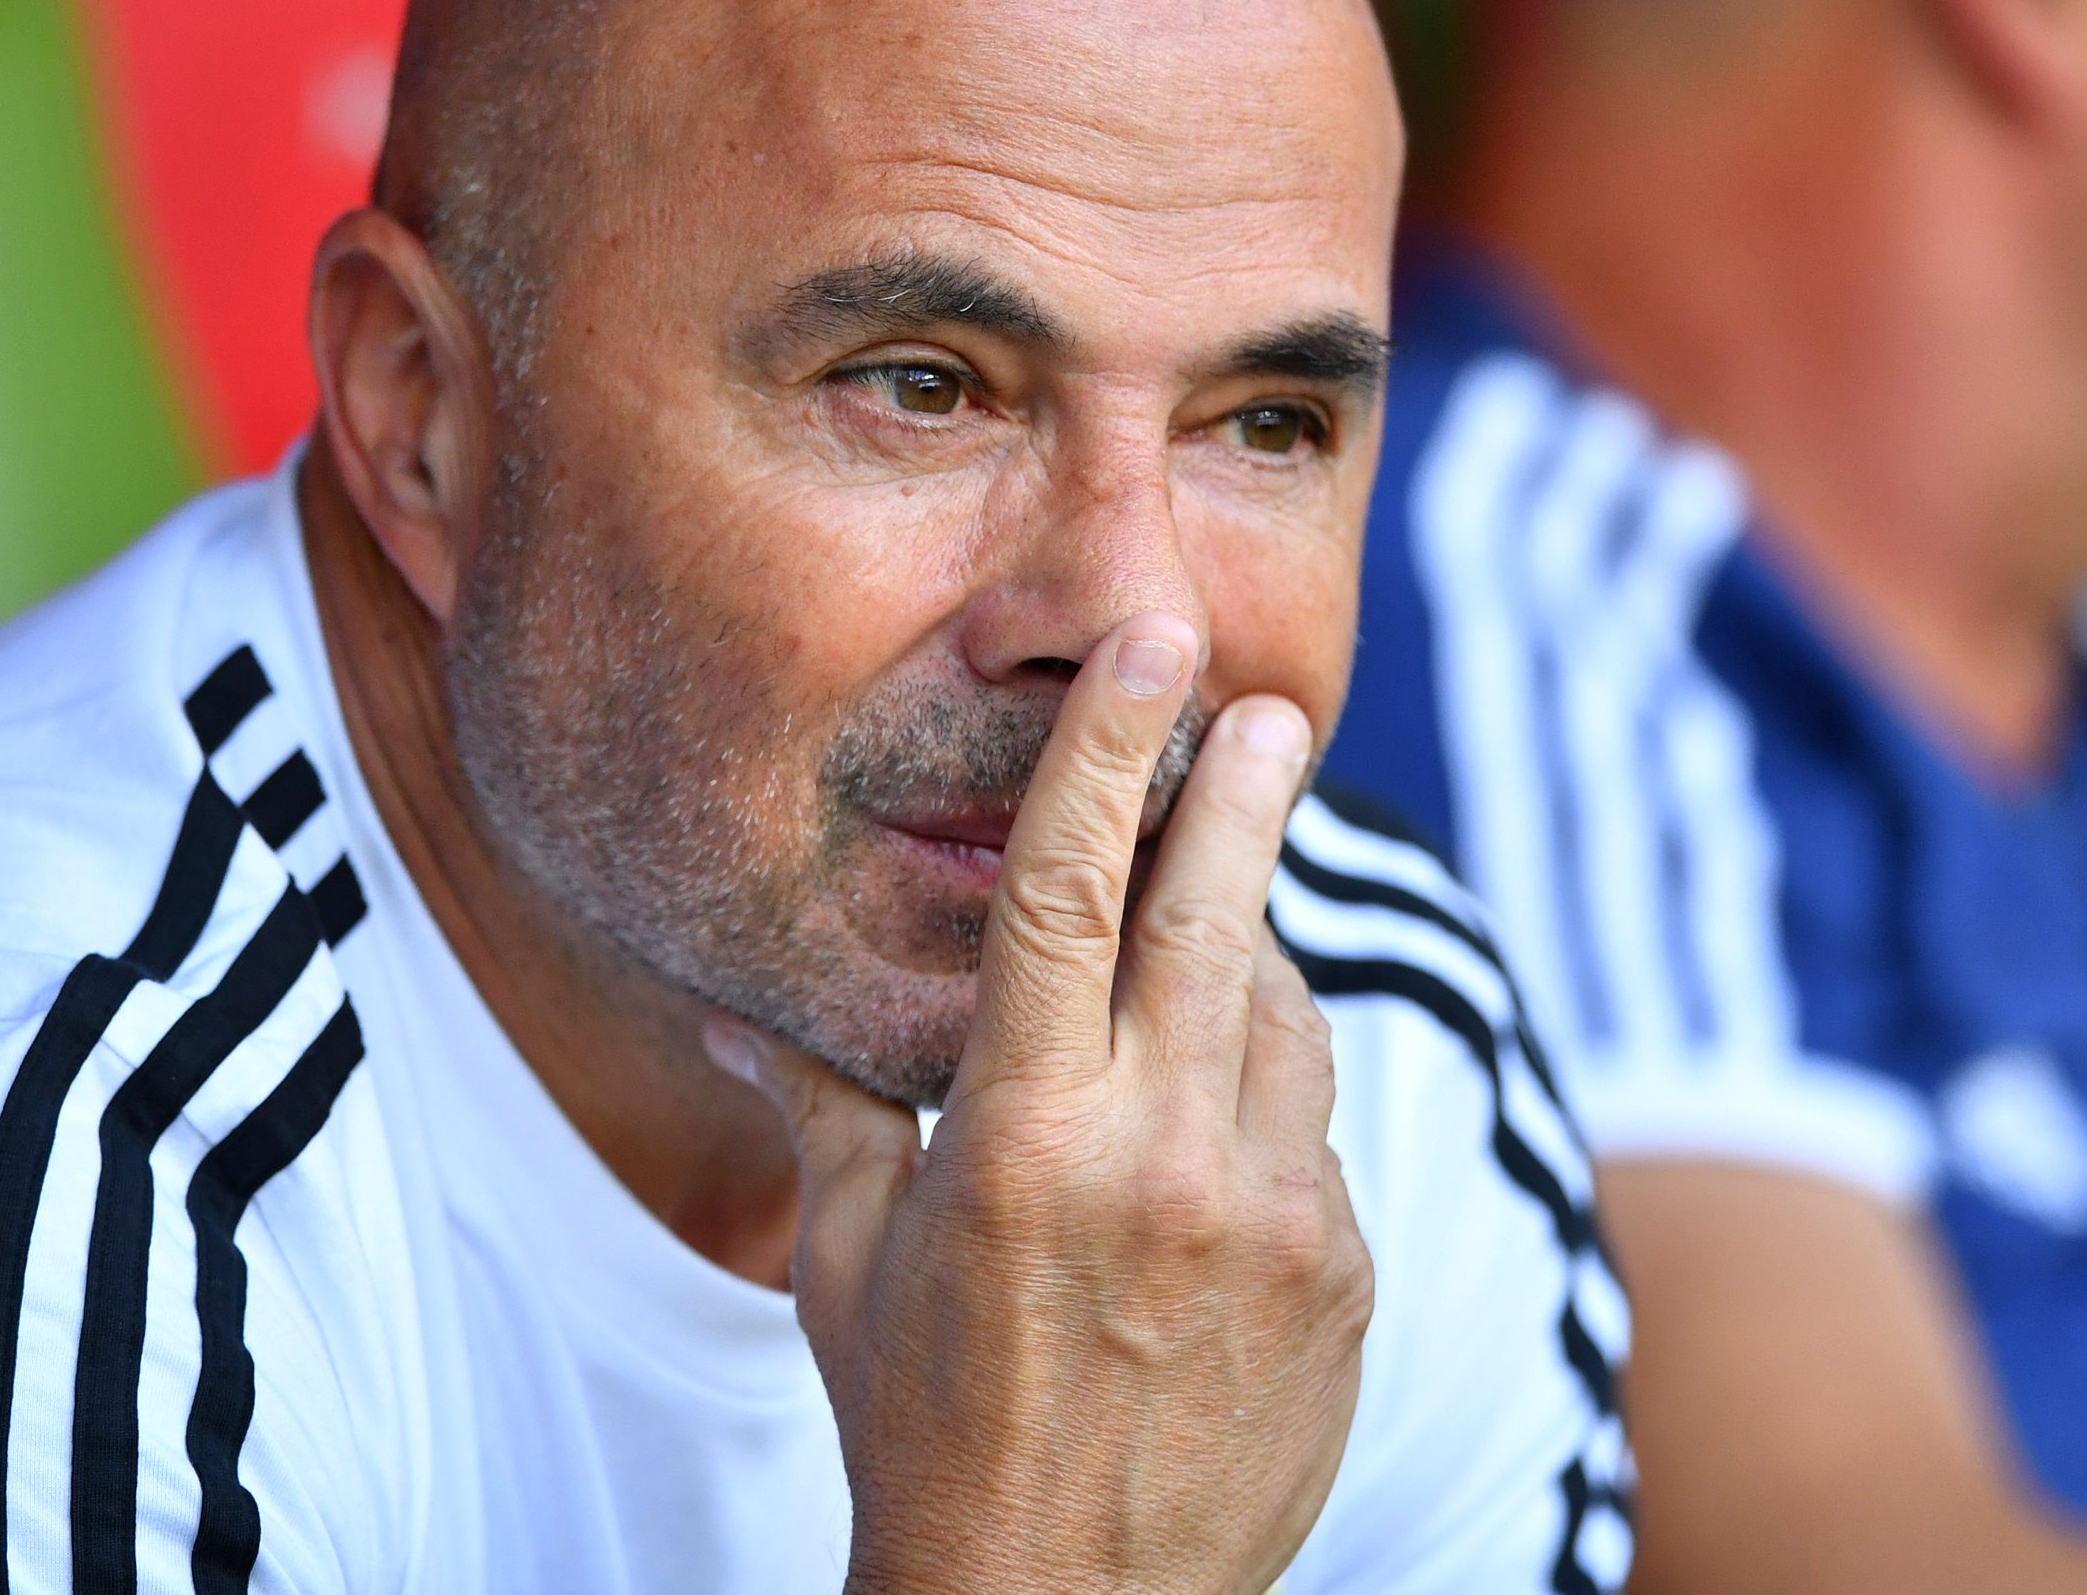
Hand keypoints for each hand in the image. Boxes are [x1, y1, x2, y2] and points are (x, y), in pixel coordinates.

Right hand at [711, 615, 1371, 1594]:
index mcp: (1023, 1138)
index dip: (1110, 749)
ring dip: (1246, 958)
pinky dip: (1267, 1103)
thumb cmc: (924, 1438)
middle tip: (1264, 705)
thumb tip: (742, 1010)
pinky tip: (1212, 1135)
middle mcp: (1163, 1160)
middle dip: (1239, 790)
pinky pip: (1313, 1135)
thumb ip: (825, 1113)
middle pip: (1214, 915)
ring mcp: (1275, 1218)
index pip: (1071, 890)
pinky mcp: (1344, 1276)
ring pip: (1284, 1016)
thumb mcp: (844, 1269)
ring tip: (1208, 937)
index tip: (1152, 649)